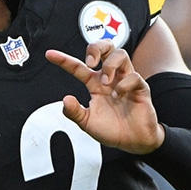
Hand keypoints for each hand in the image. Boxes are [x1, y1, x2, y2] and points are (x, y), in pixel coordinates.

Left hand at [45, 40, 164, 153]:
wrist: (133, 142)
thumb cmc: (112, 129)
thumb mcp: (87, 123)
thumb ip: (75, 113)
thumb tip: (66, 100)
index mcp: (95, 84)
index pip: (78, 67)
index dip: (64, 60)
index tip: (50, 55)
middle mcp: (110, 79)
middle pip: (105, 48)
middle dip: (96, 48)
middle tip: (90, 62)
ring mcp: (125, 81)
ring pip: (121, 55)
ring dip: (110, 65)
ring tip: (106, 83)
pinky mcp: (140, 88)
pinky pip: (134, 76)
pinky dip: (124, 84)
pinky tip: (119, 95)